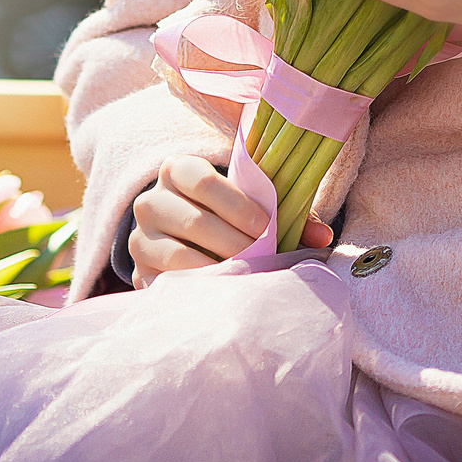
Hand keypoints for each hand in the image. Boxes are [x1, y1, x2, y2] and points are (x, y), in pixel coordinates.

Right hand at [128, 153, 331, 285]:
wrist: (180, 236)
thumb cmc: (225, 213)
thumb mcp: (249, 203)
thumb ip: (285, 213)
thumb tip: (322, 236)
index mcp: (178, 170)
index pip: (203, 180)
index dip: (237, 204)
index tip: (266, 226)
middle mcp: (150, 201)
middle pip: (194, 221)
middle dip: (235, 243)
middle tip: (262, 257)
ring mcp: (140, 238)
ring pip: (178, 255)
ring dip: (217, 267)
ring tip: (246, 275)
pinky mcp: (139, 272)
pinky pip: (169, 283)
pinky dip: (199, 288)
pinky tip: (223, 291)